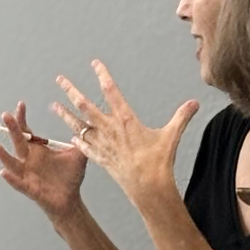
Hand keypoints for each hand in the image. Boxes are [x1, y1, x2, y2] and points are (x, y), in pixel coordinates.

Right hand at [0, 101, 87, 224]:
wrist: (70, 200)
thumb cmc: (71, 177)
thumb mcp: (78, 154)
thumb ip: (82, 138)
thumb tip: (92, 121)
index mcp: (38, 150)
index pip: (26, 131)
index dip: (22, 118)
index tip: (21, 104)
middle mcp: (29, 160)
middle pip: (17, 142)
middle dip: (12, 129)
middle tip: (5, 114)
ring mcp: (27, 174)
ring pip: (11, 162)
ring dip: (2, 154)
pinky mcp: (29, 188)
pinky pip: (17, 182)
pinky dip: (10, 178)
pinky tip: (3, 172)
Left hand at [51, 60, 197, 207]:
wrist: (147, 187)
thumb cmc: (159, 161)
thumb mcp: (171, 135)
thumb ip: (181, 117)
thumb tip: (195, 102)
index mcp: (125, 120)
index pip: (111, 92)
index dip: (103, 76)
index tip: (94, 63)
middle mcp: (109, 130)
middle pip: (85, 106)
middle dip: (71, 91)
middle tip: (60, 79)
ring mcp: (102, 144)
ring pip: (78, 126)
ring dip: (65, 115)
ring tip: (54, 105)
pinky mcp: (100, 158)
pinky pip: (84, 147)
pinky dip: (76, 141)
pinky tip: (69, 137)